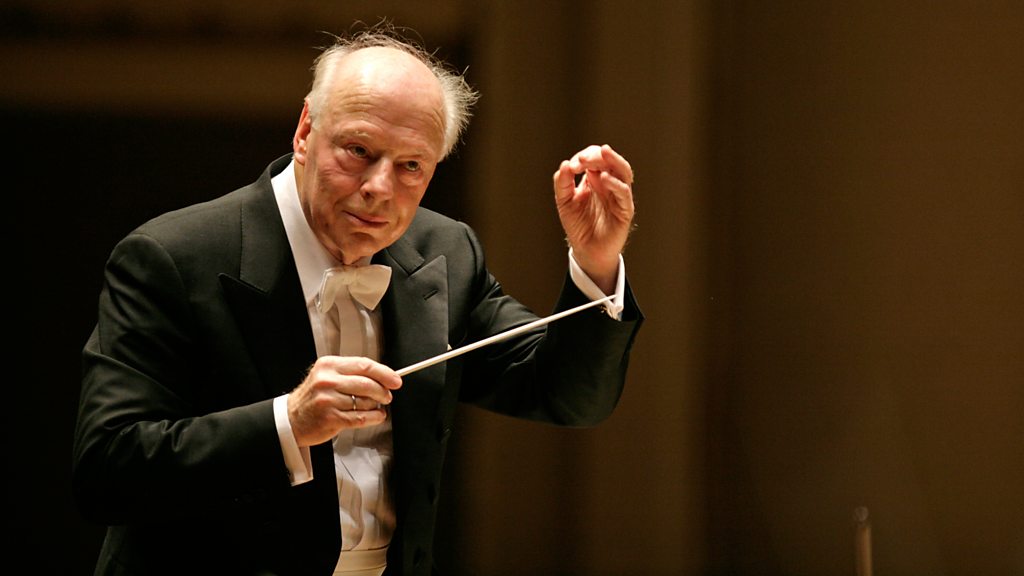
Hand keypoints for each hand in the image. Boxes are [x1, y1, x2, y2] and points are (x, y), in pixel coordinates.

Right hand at [287, 356, 401, 446]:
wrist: (291, 419)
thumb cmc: (313, 398)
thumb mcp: (327, 376)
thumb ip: (351, 374)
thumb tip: (383, 376)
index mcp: (329, 366)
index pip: (364, 365)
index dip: (384, 373)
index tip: (395, 379)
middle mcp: (327, 381)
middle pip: (368, 383)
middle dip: (383, 391)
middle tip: (387, 396)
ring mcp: (328, 400)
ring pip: (366, 402)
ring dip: (376, 406)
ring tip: (375, 407)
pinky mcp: (331, 418)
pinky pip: (361, 418)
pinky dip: (374, 417)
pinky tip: (376, 416)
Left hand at [553, 144, 634, 292]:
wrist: (586, 250)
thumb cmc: (578, 225)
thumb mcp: (564, 201)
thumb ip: (563, 183)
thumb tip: (564, 165)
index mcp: (595, 179)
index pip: (595, 158)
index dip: (584, 157)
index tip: (571, 166)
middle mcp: (609, 184)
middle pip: (609, 160)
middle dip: (596, 156)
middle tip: (582, 159)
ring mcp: (618, 195)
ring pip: (623, 171)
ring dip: (613, 160)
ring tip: (603, 152)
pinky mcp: (625, 209)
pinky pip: (624, 192)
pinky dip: (615, 183)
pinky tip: (604, 178)